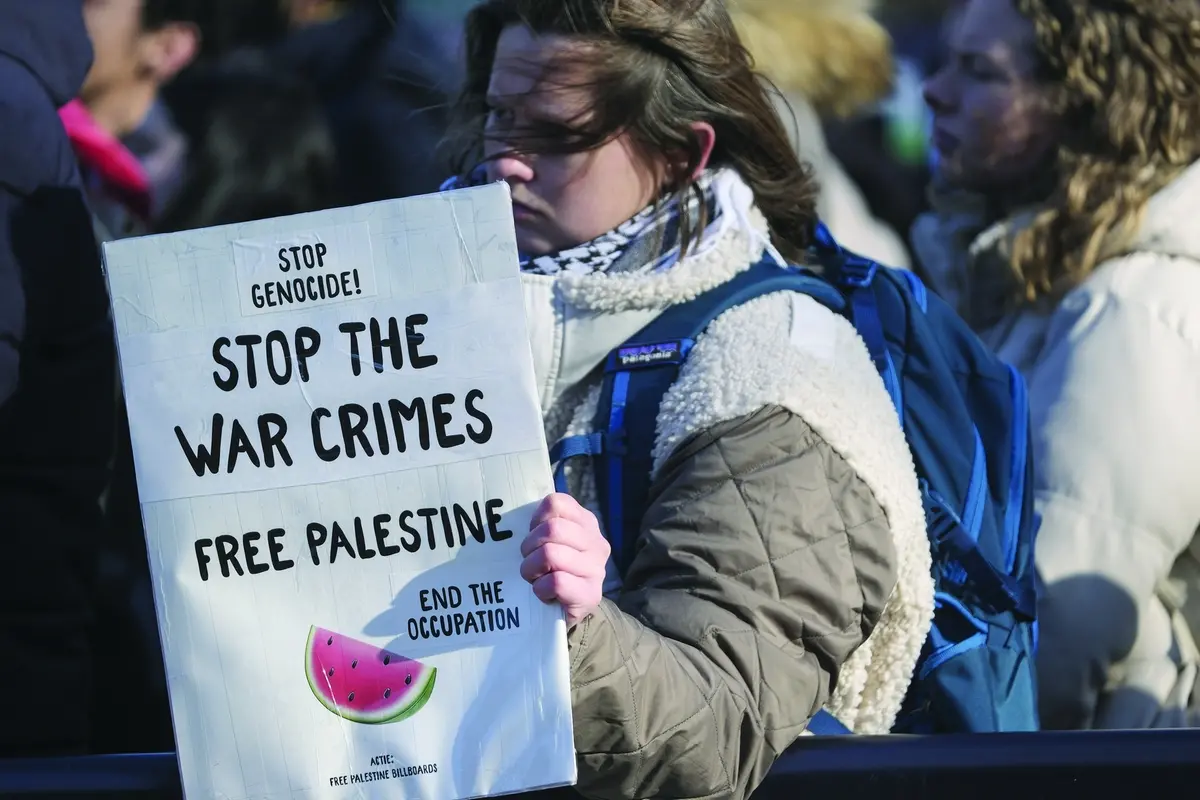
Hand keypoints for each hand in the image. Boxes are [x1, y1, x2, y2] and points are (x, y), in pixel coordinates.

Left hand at [520, 493, 610, 628]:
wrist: (564, 612)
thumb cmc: (551, 571)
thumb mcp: (549, 541)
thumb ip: (542, 524)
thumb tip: (516, 518)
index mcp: (586, 523)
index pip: (555, 503)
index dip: (535, 521)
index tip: (534, 538)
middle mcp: (596, 542)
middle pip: (552, 528)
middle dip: (530, 547)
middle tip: (530, 562)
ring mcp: (597, 569)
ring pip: (551, 554)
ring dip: (532, 569)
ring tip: (536, 578)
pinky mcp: (591, 595)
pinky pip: (556, 582)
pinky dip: (541, 589)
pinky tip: (545, 594)